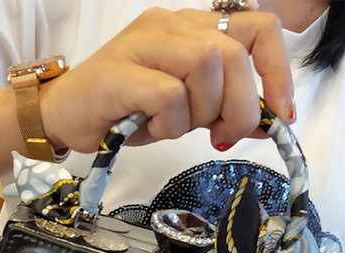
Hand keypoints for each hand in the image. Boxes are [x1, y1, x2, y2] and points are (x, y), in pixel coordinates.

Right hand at [40, 7, 292, 152]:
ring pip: (207, 66)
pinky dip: (170, 123)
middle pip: (235, 53)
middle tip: (220, 136)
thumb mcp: (187, 110)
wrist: (64, 115)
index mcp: (192, 27)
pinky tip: (152, 129)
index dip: (278, 72)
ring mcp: (144, 43)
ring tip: (174, 128)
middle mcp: (171, 25)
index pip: (259, 29)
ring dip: (201, 112)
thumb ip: (225, 107)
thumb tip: (270, 120)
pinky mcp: (121, 72)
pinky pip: (169, 95)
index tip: (279, 114)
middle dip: (241, 106)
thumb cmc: (124, 110)